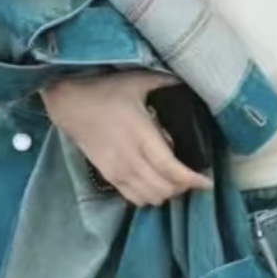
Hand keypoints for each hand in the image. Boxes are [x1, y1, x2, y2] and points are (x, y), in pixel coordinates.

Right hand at [43, 71, 214, 207]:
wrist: (69, 103)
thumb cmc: (105, 90)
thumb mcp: (137, 80)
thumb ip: (165, 82)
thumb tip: (190, 79)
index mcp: (141, 134)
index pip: (170, 168)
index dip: (191, 179)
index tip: (207, 181)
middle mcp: (129, 157)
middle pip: (162, 187)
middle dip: (182, 188)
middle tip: (193, 178)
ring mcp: (116, 170)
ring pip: (149, 196)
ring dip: (166, 194)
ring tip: (176, 182)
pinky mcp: (107, 176)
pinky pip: (133, 198)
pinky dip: (149, 197)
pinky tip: (156, 187)